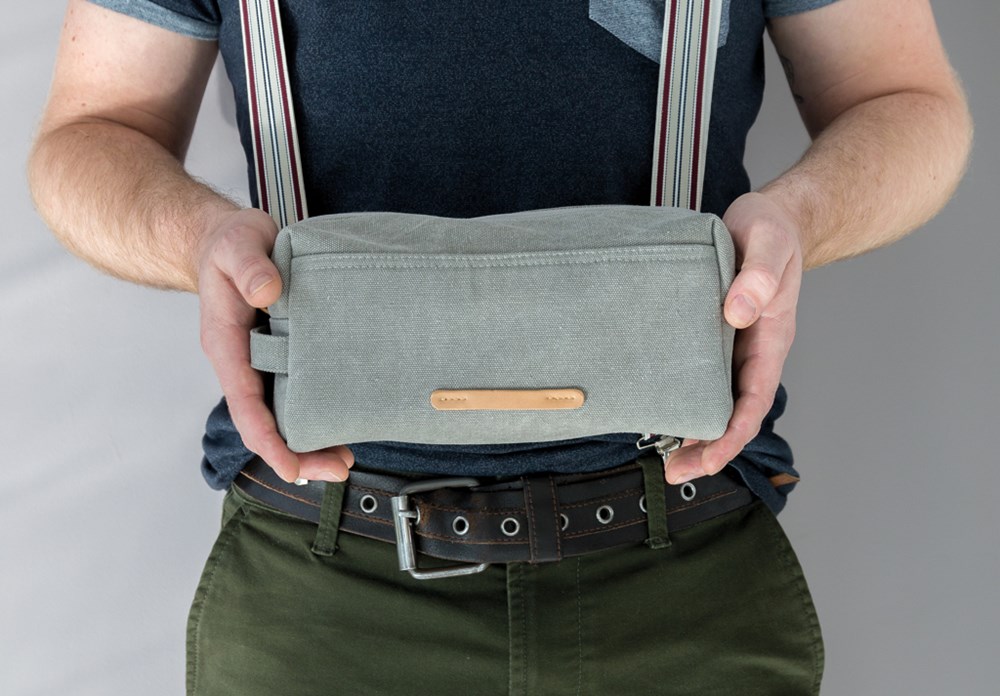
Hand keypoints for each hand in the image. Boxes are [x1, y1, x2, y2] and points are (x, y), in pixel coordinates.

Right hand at [196, 208, 353, 482]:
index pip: (244, 403)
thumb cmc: (232, 245)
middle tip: (338, 469)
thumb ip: (251, 267)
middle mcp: (243, 362)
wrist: (230, 243)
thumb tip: (269, 291)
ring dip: (310, 440)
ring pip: (282, 413)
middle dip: (297, 453)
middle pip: (266, 421)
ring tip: (345, 460)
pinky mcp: (281, 355)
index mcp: (227, 344)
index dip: (267, 439)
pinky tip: (344, 424)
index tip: (290, 465)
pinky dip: (317, 413)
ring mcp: (261, 362)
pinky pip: (297, 392)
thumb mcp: (239, 244)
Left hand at [664, 192, 802, 483]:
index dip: (733, 434)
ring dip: (691, 429)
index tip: (710, 458)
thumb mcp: (769, 244)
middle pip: (732, 412)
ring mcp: (730, 346)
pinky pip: (696, 374)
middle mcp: (750, 352)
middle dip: (707, 447)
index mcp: (770, 340)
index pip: (754, 400)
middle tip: (673, 471)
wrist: (769, 218)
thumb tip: (738, 311)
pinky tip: (656, 408)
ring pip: (712, 399)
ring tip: (661, 456)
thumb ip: (759, 276)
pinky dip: (680, 396)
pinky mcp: (708, 334)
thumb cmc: (772, 231)